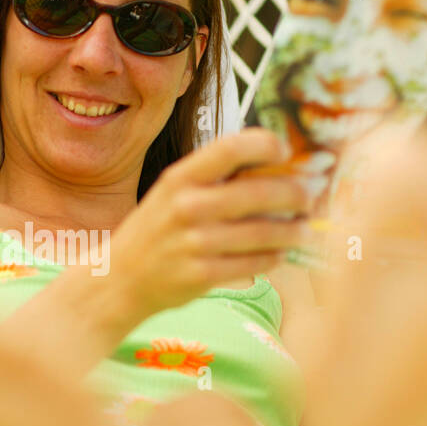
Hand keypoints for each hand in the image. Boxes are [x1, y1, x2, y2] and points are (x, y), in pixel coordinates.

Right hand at [109, 128, 313, 320]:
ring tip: (303, 229)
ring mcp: (194, 243)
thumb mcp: (172, 193)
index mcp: (180, 178)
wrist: (118, 279)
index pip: (231, 148)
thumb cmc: (156, 231)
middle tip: (308, 197)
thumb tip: (276, 170)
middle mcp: (186, 207)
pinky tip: (279, 253)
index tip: (285, 153)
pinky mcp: (201, 275)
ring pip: (263, 233)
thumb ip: (214, 180)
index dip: (266, 146)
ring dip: (292, 231)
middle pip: (258, 192)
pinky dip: (273, 258)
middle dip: (293, 194)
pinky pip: (253, 263)